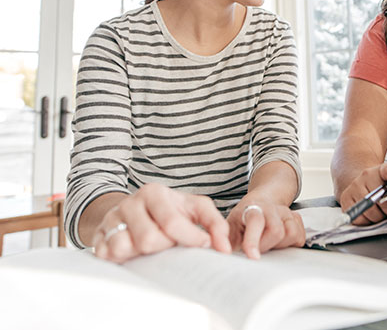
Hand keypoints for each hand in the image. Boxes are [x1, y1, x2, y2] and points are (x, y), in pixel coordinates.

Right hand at [92, 183, 230, 263]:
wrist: (134, 210)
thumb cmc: (170, 211)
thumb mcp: (195, 209)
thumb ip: (215, 224)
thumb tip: (224, 249)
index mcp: (154, 193)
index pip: (171, 222)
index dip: (190, 238)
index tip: (202, 245)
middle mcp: (130, 203)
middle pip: (149, 239)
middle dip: (164, 248)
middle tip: (171, 245)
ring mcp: (111, 221)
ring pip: (124, 248)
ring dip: (141, 255)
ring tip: (151, 249)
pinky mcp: (97, 238)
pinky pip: (107, 256)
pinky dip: (122, 260)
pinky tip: (133, 254)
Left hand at [227, 200, 304, 259]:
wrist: (261, 202)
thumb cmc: (244, 218)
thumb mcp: (230, 226)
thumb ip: (225, 240)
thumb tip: (220, 254)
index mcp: (253, 208)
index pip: (256, 221)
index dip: (253, 240)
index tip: (252, 257)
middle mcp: (272, 208)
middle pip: (277, 231)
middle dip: (266, 246)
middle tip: (257, 251)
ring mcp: (286, 212)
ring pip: (291, 233)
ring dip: (279, 245)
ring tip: (268, 245)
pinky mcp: (297, 219)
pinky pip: (300, 236)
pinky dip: (290, 244)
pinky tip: (279, 244)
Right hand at [338, 162, 386, 224]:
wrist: (365, 188)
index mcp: (384, 169)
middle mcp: (367, 175)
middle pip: (383, 200)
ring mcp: (354, 186)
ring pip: (371, 212)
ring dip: (380, 219)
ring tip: (381, 212)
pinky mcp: (345, 198)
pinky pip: (359, 219)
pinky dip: (367, 222)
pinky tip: (370, 215)